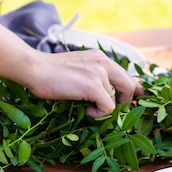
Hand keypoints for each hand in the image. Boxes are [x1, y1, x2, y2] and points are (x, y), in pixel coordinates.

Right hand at [24, 49, 144, 116]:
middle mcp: (104, 62)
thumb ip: (94, 75)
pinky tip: (87, 111)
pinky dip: (100, 114)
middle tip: (114, 109)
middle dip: (126, 101)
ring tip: (90, 108)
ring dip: (106, 107)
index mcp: (100, 57)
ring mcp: (99, 73)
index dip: (134, 88)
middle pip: (130, 85)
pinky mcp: (93, 86)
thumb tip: (107, 93)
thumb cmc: (50, 72)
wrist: (34, 68)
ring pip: (117, 98)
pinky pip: (108, 107)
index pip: (126, 73)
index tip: (137, 98)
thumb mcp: (78, 68)